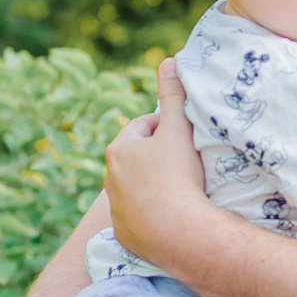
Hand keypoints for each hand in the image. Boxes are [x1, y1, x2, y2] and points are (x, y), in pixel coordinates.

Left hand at [103, 60, 208, 268]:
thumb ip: (173, 95)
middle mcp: (110, 180)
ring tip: (180, 190)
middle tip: (186, 162)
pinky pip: (139, 220)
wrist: (179, 232)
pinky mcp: (126, 235)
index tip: (184, 135)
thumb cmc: (178, 175)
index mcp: (118, 151)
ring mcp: (117, 211)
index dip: (165, 128)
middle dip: (157, 158)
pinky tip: (171, 216)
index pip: (142, 128)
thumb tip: (168, 61)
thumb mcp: (179, 129)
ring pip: (136, 190)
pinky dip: (152, 215)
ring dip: (153, 187)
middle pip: (137, 160)